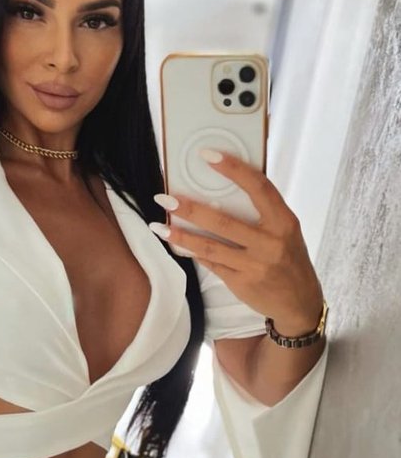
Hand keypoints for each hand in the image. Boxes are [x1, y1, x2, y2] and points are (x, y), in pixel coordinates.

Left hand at [150, 148, 323, 333]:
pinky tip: (175, 243)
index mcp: (284, 221)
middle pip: (224, 222)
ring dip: (181, 235)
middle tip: (165, 198)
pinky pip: (211, 264)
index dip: (233, 169)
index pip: (258, 188)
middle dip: (191, 209)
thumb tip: (223, 189)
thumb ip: (263, 212)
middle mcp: (270, 243)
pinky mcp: (241, 283)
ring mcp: (254, 265)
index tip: (208, 155)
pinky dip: (192, 252)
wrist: (299, 302)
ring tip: (158, 226)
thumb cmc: (289, 258)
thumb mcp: (286, 230)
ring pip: (210, 247)